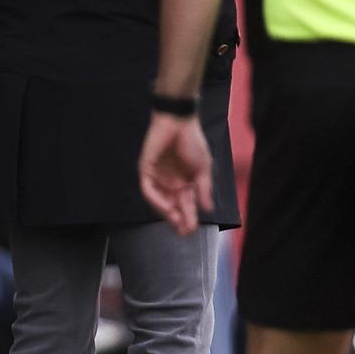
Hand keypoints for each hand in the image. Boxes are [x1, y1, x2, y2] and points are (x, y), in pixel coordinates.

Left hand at [140, 112, 213, 234]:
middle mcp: (170, 182)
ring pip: (159, 201)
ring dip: (166, 213)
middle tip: (184, 232)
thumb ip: (203, 189)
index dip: (189, 217)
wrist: (179, 122)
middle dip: (178, 219)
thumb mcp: (203, 168)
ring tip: (176, 222)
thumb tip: (208, 209)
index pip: (186, 205)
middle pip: (172, 206)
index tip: (192, 230)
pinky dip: (156, 200)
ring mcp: (157, 177)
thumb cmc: (193, 142)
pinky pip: (149, 190)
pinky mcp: (146, 170)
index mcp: (185, 182)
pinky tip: (166, 207)